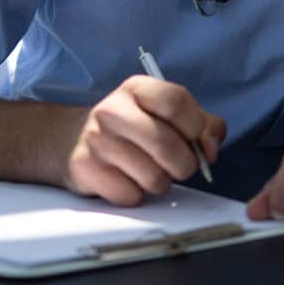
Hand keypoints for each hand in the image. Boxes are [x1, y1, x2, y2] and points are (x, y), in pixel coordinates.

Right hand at [60, 75, 226, 205]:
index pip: (177, 102)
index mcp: (138, 88)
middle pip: (167, 145)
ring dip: (161, 182)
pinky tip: (127, 180)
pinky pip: (130, 196)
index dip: (196, 126)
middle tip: (180, 165)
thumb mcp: (169, 114)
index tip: (195, 138)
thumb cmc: (135, 127)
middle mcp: (112, 110)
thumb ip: (204, 126)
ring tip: (150, 170)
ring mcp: (95, 140)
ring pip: (153, 178)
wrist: (73, 139)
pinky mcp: (84, 170)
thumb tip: (210, 150)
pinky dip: (136, 195)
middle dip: (185, 164)